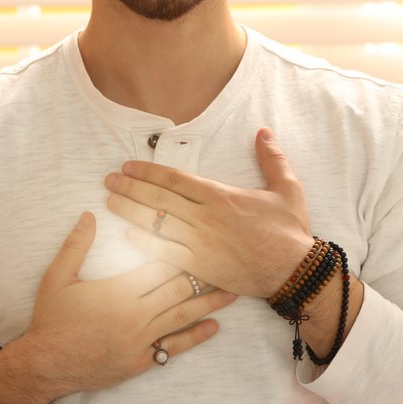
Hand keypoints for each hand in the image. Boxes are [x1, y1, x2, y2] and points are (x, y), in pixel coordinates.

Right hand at [13, 211, 236, 401]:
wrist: (46, 365)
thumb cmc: (51, 319)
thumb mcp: (57, 277)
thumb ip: (76, 245)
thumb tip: (88, 214)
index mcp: (119, 291)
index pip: (158, 266)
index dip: (181, 251)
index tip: (201, 238)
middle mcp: (136, 315)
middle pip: (178, 289)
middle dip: (203, 274)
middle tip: (228, 261)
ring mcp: (141, 340)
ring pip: (182, 317)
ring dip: (209, 303)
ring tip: (232, 292)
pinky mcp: (141, 361)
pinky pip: (174, 347)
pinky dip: (196, 337)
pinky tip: (214, 327)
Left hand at [103, 128, 312, 298]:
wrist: (294, 271)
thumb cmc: (290, 231)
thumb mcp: (288, 189)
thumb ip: (272, 159)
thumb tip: (263, 132)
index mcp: (220, 196)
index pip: (175, 179)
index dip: (148, 172)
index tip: (128, 167)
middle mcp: (206, 218)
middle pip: (159, 199)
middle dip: (130, 188)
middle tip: (108, 180)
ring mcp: (201, 244)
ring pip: (158, 224)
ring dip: (131, 211)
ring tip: (110, 202)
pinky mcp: (201, 267)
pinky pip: (166, 253)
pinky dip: (146, 243)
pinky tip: (129, 235)